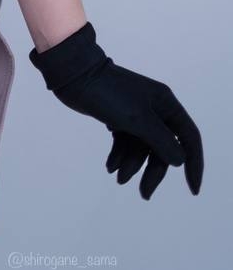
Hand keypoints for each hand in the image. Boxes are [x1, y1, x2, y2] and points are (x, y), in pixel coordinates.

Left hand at [29, 21, 203, 199]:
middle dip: (153, 171)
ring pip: (142, 147)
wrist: (74, 75)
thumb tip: (180, 160)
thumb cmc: (108, 93)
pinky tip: (110, 166)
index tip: (193, 190)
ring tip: (118, 177)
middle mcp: (154, 108)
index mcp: (165, 104)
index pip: (188, 138)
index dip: (194, 164)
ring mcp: (135, 113)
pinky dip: (120, 155)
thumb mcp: (138, 119)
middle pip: (163, 148)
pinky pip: (125, 142)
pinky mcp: (118, 117)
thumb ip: (161, 141)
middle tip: (144, 194)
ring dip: (132, 165)